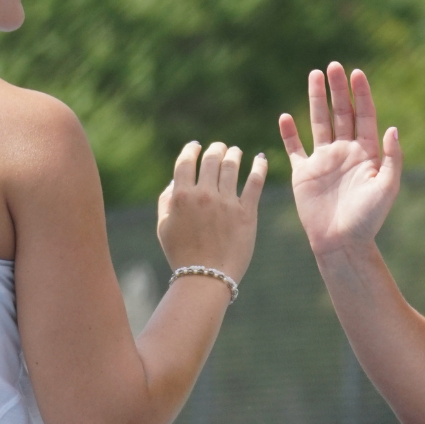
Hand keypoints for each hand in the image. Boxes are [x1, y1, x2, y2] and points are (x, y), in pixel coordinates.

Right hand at [156, 140, 267, 280]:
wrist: (206, 277)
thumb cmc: (182, 254)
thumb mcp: (164, 227)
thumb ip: (166, 201)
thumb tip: (175, 181)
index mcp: (182, 196)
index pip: (186, 162)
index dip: (191, 149)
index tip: (196, 146)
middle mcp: (204, 195)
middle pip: (211, 159)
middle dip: (215, 148)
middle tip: (219, 147)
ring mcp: (227, 203)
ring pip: (232, 166)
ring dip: (234, 154)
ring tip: (236, 152)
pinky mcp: (247, 213)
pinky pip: (255, 182)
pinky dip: (259, 167)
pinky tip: (260, 159)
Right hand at [278, 63, 401, 253]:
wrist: (342, 243)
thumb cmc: (369, 219)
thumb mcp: (387, 187)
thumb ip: (391, 157)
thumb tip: (392, 127)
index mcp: (366, 153)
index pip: (364, 115)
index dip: (361, 94)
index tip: (357, 72)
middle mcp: (344, 152)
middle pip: (341, 113)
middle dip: (337, 89)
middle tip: (333, 66)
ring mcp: (323, 161)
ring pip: (318, 123)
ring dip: (316, 100)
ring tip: (314, 75)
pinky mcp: (304, 174)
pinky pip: (295, 149)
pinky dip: (289, 133)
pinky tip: (285, 116)